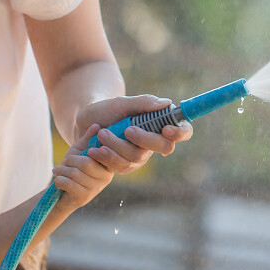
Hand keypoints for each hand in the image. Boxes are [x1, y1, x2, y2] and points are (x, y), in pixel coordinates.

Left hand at [54, 124, 115, 208]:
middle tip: (65, 162)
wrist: (63, 192)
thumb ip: (88, 139)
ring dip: (62, 170)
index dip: (94, 150)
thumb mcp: (80, 151)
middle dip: (70, 161)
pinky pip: (68, 183)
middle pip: (86, 163)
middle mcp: (106, 178)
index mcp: (109, 164)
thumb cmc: (73, 168)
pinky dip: (59, 179)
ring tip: (58, 170)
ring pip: (75, 173)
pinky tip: (58, 180)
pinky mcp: (84, 197)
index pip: (105, 155)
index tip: (86, 151)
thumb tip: (96, 125)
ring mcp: (96, 189)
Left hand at [72, 94, 193, 174]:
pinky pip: (122, 167)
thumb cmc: (107, 109)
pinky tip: (95, 149)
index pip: (184, 131)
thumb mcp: (123, 102)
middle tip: (127, 129)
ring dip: (118, 146)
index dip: (180, 133)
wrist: (86, 122)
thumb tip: (166, 103)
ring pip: (137, 158)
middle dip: (144, 139)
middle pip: (164, 148)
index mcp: (161, 123)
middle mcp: (155, 142)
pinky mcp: (126, 165)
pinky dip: (107, 157)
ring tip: (101, 134)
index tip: (165, 129)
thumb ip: (143, 102)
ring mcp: (141, 155)